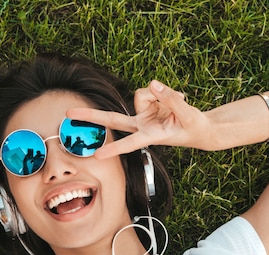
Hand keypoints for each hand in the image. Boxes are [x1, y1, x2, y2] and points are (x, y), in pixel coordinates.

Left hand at [67, 80, 216, 158]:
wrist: (200, 129)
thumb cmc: (195, 127)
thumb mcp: (188, 114)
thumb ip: (170, 98)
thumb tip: (153, 83)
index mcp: (150, 136)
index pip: (129, 143)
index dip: (114, 148)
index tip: (97, 156)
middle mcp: (141, 127)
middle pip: (111, 119)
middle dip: (90, 115)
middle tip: (67, 114)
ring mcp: (142, 116)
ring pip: (142, 94)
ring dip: (160, 94)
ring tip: (178, 102)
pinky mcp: (147, 107)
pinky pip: (151, 90)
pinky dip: (164, 92)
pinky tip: (177, 99)